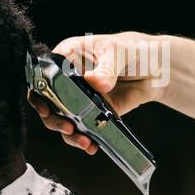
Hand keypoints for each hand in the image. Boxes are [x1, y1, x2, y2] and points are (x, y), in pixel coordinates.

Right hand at [27, 31, 166, 154]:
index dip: (39, 90)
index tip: (45, 106)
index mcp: (68, 56)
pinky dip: (84, 139)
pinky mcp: (92, 113)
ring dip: (69, 133)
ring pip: (62, 118)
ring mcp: (79, 98)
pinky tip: (92, 145)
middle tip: (67, 127)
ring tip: (84, 141)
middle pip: (47, 101)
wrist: (155, 70)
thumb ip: (106, 68)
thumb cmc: (133, 50)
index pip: (43, 73)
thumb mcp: (119, 52)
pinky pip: (81, 128)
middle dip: (53, 118)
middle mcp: (68, 78)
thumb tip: (95, 82)